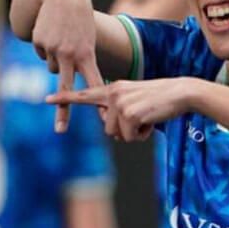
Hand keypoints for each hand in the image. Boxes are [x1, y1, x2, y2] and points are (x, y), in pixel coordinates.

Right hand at [25, 0, 105, 132]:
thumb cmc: (80, 19)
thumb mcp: (88, 39)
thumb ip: (82, 61)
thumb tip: (67, 83)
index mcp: (87, 54)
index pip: (94, 83)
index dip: (99, 102)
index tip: (105, 119)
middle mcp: (70, 54)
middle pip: (66, 89)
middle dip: (64, 112)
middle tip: (61, 131)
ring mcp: (53, 49)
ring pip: (52, 69)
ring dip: (56, 59)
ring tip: (62, 38)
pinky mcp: (39, 42)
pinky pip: (42, 54)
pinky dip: (46, 47)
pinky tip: (51, 31)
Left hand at [47, 78, 199, 141]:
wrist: (181, 92)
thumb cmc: (162, 100)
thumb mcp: (136, 102)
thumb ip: (119, 113)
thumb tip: (112, 132)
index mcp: (114, 89)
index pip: (85, 94)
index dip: (65, 98)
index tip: (47, 99)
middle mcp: (113, 94)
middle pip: (108, 129)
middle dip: (126, 131)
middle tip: (143, 118)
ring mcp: (119, 103)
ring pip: (118, 135)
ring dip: (135, 134)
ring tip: (148, 118)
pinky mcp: (129, 114)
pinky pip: (131, 137)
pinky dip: (143, 135)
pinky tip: (151, 121)